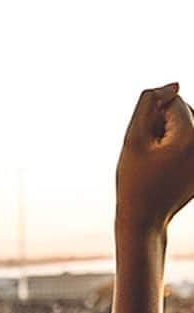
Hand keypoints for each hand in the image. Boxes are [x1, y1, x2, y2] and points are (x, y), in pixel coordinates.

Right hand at [117, 84, 193, 230]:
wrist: (145, 219)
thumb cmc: (134, 182)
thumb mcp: (132, 141)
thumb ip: (148, 105)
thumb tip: (174, 86)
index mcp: (190, 136)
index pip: (174, 102)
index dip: (152, 120)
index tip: (146, 148)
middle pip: (186, 112)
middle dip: (166, 127)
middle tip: (151, 158)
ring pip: (190, 125)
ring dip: (172, 136)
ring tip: (159, 162)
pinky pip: (193, 141)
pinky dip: (180, 148)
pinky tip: (169, 168)